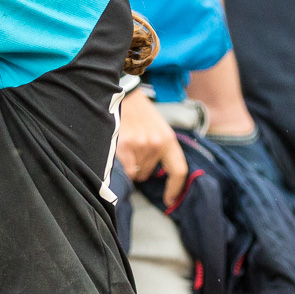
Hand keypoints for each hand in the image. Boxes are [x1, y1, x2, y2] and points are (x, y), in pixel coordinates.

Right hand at [118, 88, 188, 205]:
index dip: (174, 189)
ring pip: (133, 172)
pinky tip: (117, 151)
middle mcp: (156, 143)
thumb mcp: (156, 127)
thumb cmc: (138, 112)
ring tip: (124, 146)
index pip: (178, 170)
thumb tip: (153, 175)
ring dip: (128, 165)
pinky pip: (123, 170)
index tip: (169, 201)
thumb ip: (160, 149)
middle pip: (147, 173)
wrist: (121, 93)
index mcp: (168, 139)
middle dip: (139, 168)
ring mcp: (140, 145)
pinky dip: (119, 166)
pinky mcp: (124, 146)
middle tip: (132, 151)